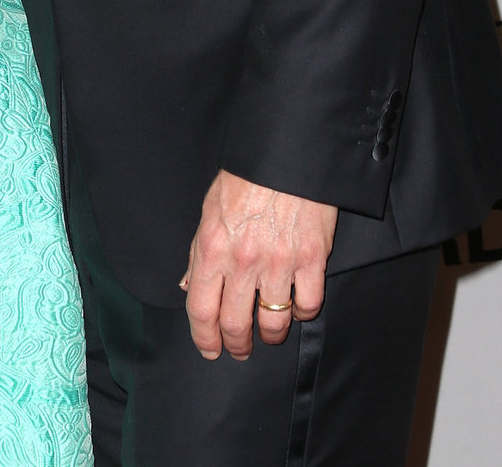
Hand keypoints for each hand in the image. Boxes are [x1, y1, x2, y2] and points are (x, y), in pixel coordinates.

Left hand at [181, 170, 336, 360]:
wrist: (287, 152)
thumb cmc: (246, 177)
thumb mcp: (210, 209)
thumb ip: (198, 251)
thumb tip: (189, 286)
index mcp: (212, 247)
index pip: (201, 308)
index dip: (204, 337)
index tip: (209, 348)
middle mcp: (244, 260)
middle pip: (236, 324)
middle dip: (236, 344)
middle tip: (240, 349)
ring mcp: (280, 261)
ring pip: (273, 321)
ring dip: (270, 334)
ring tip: (269, 332)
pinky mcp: (313, 257)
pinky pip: (308, 304)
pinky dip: (302, 312)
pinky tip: (297, 306)